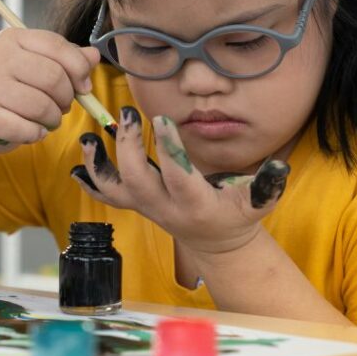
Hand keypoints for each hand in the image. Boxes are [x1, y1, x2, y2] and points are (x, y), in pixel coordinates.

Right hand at [0, 28, 99, 154]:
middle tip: (63, 106)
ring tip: (48, 120)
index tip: (84, 86)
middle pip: (53, 77)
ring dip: (54, 119)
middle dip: (67, 97)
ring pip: (42, 106)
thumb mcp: (40, 66)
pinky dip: (37, 134)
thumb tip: (94, 55)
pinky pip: (27, 129)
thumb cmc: (15, 89)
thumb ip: (69, 59)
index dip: (79, 68)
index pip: (57, 46)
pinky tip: (33, 130)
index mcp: (13, 38)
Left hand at [70, 106, 288, 254]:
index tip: (163, 119)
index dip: (169, 150)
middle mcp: (165, 208)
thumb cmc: (238, 215)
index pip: (179, 177)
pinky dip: (90, 182)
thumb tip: (280, 167)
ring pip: (114, 190)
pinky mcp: (136, 205)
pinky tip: (76, 167)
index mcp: (196, 205)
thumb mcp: (259, 203)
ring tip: (88, 139)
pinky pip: (107, 197)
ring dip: (97, 166)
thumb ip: (267, 185)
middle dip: (128, 147)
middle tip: (127, 113)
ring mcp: (147, 207)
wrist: (217, 242)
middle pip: (137, 181)